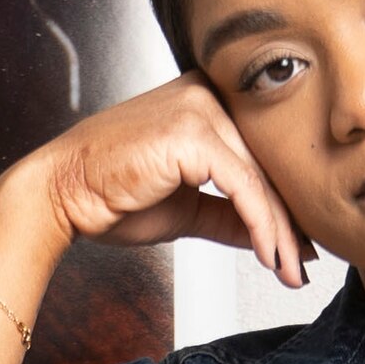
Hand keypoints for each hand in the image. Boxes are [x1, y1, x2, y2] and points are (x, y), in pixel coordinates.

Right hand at [3, 75, 309, 290]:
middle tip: (303, 267)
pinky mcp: (191, 132)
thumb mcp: (187, 209)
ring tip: (290, 271)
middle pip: (266, 164)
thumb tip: (275, 240)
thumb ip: (230, 215)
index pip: (259, 154)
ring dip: (279, 231)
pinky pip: (242, 185)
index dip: (283, 204)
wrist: (61, 194)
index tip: (300, 247)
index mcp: (206, 99)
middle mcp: (206, 93)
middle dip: (288, 222)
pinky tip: (269, 255)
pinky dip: (261, 225)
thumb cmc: (112, 195)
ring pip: (260, 177)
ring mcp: (199, 107)